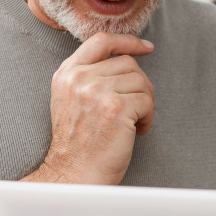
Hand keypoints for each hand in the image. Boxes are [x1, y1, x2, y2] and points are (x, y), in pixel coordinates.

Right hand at [38, 33, 155, 185]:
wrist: (74, 174)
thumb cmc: (79, 143)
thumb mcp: (71, 99)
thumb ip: (89, 76)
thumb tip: (127, 59)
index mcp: (67, 73)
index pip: (101, 41)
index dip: (128, 41)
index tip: (146, 48)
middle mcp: (79, 78)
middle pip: (128, 63)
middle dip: (140, 85)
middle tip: (137, 108)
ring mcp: (97, 92)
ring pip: (141, 81)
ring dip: (145, 103)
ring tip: (135, 123)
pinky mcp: (116, 108)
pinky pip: (147, 101)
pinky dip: (148, 117)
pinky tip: (138, 131)